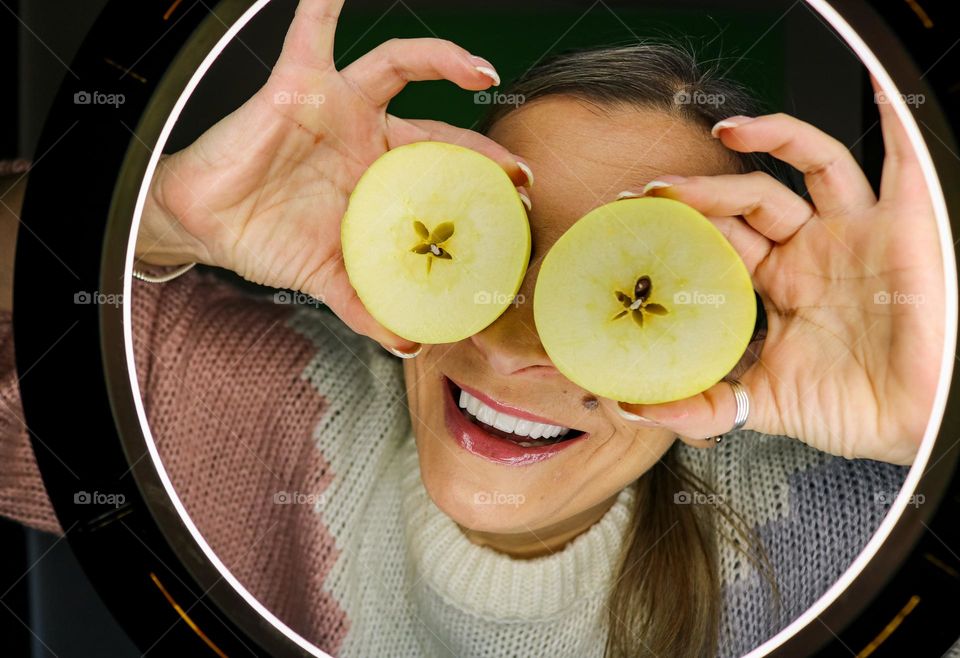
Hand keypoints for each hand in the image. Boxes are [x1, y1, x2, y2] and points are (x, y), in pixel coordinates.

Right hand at [137, 0, 530, 353]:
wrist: (206, 225)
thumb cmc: (266, 237)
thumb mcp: (328, 277)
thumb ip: (367, 307)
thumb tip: (409, 342)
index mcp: (377, 176)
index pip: (443, 169)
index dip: (482, 181)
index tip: (519, 200)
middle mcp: (364, 136)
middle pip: (437, 125)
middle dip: (481, 145)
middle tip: (518, 172)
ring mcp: (334, 106)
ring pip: (395, 64)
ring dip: (438, 58)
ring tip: (478, 69)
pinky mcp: (296, 86)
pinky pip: (310, 33)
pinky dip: (323, 5)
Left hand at [617, 84, 943, 464]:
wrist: (911, 424)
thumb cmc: (847, 409)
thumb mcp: (759, 405)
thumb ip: (699, 406)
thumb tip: (634, 406)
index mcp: (776, 284)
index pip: (721, 237)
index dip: (680, 224)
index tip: (632, 218)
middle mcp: (811, 251)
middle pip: (750, 199)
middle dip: (703, 190)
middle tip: (656, 190)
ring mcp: (853, 233)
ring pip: (810, 165)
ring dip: (771, 138)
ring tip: (727, 132)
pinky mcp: (902, 224)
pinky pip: (901, 160)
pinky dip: (891, 119)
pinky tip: (872, 82)